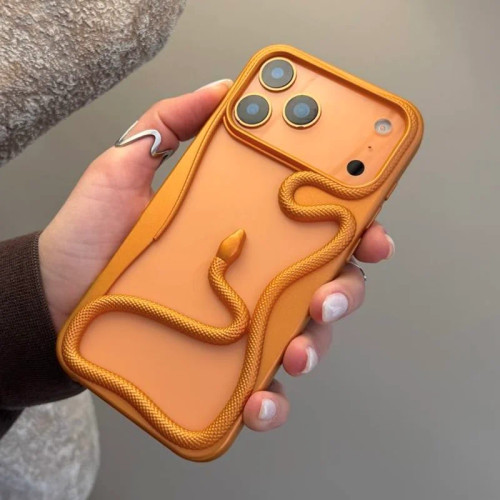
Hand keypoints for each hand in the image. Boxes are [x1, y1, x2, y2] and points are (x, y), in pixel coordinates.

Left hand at [39, 79, 394, 432]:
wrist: (54, 297)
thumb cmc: (93, 236)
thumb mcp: (127, 167)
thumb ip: (169, 124)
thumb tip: (221, 91)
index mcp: (247, 231)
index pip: (315, 227)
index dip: (355, 229)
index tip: (370, 232)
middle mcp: (253, 277)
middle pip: (324, 283)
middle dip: (345, 292)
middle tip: (325, 297)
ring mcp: (240, 323)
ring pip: (302, 337)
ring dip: (314, 347)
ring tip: (293, 354)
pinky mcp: (219, 365)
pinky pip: (259, 387)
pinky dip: (270, 401)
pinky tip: (258, 402)